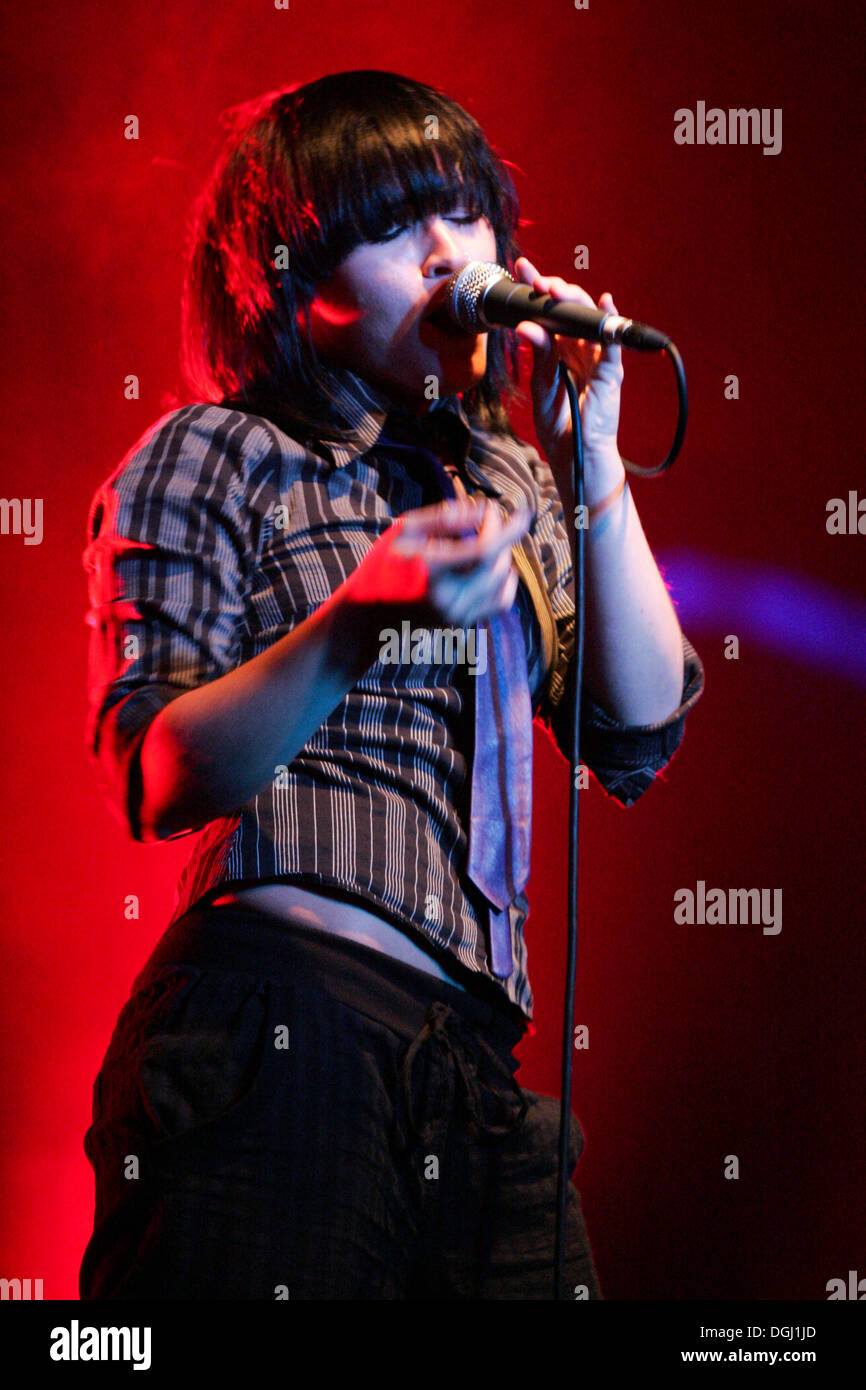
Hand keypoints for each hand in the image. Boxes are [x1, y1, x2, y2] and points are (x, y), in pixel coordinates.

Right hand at [344, 497, 531, 626]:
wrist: (368, 617)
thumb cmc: (383, 567)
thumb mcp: (403, 532)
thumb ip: (443, 518)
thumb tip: (483, 509)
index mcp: (431, 572)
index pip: (484, 549)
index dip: (506, 529)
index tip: (521, 512)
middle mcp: (448, 598)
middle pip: (497, 564)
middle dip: (502, 536)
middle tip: (490, 518)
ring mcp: (458, 615)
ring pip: (503, 582)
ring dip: (502, 556)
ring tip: (484, 540)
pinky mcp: (463, 623)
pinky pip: (501, 601)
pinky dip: (504, 580)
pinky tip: (492, 566)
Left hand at [513, 256, 624, 500]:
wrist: (573, 453)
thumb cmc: (558, 422)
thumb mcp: (541, 384)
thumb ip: (539, 355)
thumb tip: (527, 326)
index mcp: (562, 348)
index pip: (551, 311)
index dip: (537, 289)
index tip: (519, 269)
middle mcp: (582, 347)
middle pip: (571, 309)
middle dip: (554, 289)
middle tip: (535, 279)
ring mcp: (598, 357)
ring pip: (589, 319)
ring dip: (573, 300)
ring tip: (553, 289)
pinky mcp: (612, 371)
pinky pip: (613, 342)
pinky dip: (609, 321)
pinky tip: (603, 302)